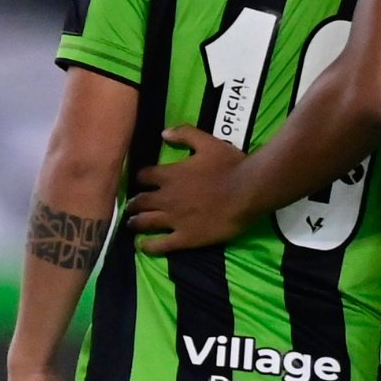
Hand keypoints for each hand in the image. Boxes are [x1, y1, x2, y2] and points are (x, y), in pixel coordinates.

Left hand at [127, 126, 246, 248]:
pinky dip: (149, 246)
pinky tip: (143, 246)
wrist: (249, 191)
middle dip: (133, 203)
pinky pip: (161, 245)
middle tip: (131, 207)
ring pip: (145, 223)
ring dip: (135, 223)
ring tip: (131, 225)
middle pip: (140, 201)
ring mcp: (174, 219)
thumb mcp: (208, 142)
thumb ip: (185, 134)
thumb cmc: (230, 165)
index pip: (143, 176)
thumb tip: (164, 133)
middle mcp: (166, 198)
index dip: (141, 178)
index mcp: (169, 175)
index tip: (142, 181)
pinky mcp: (185, 238)